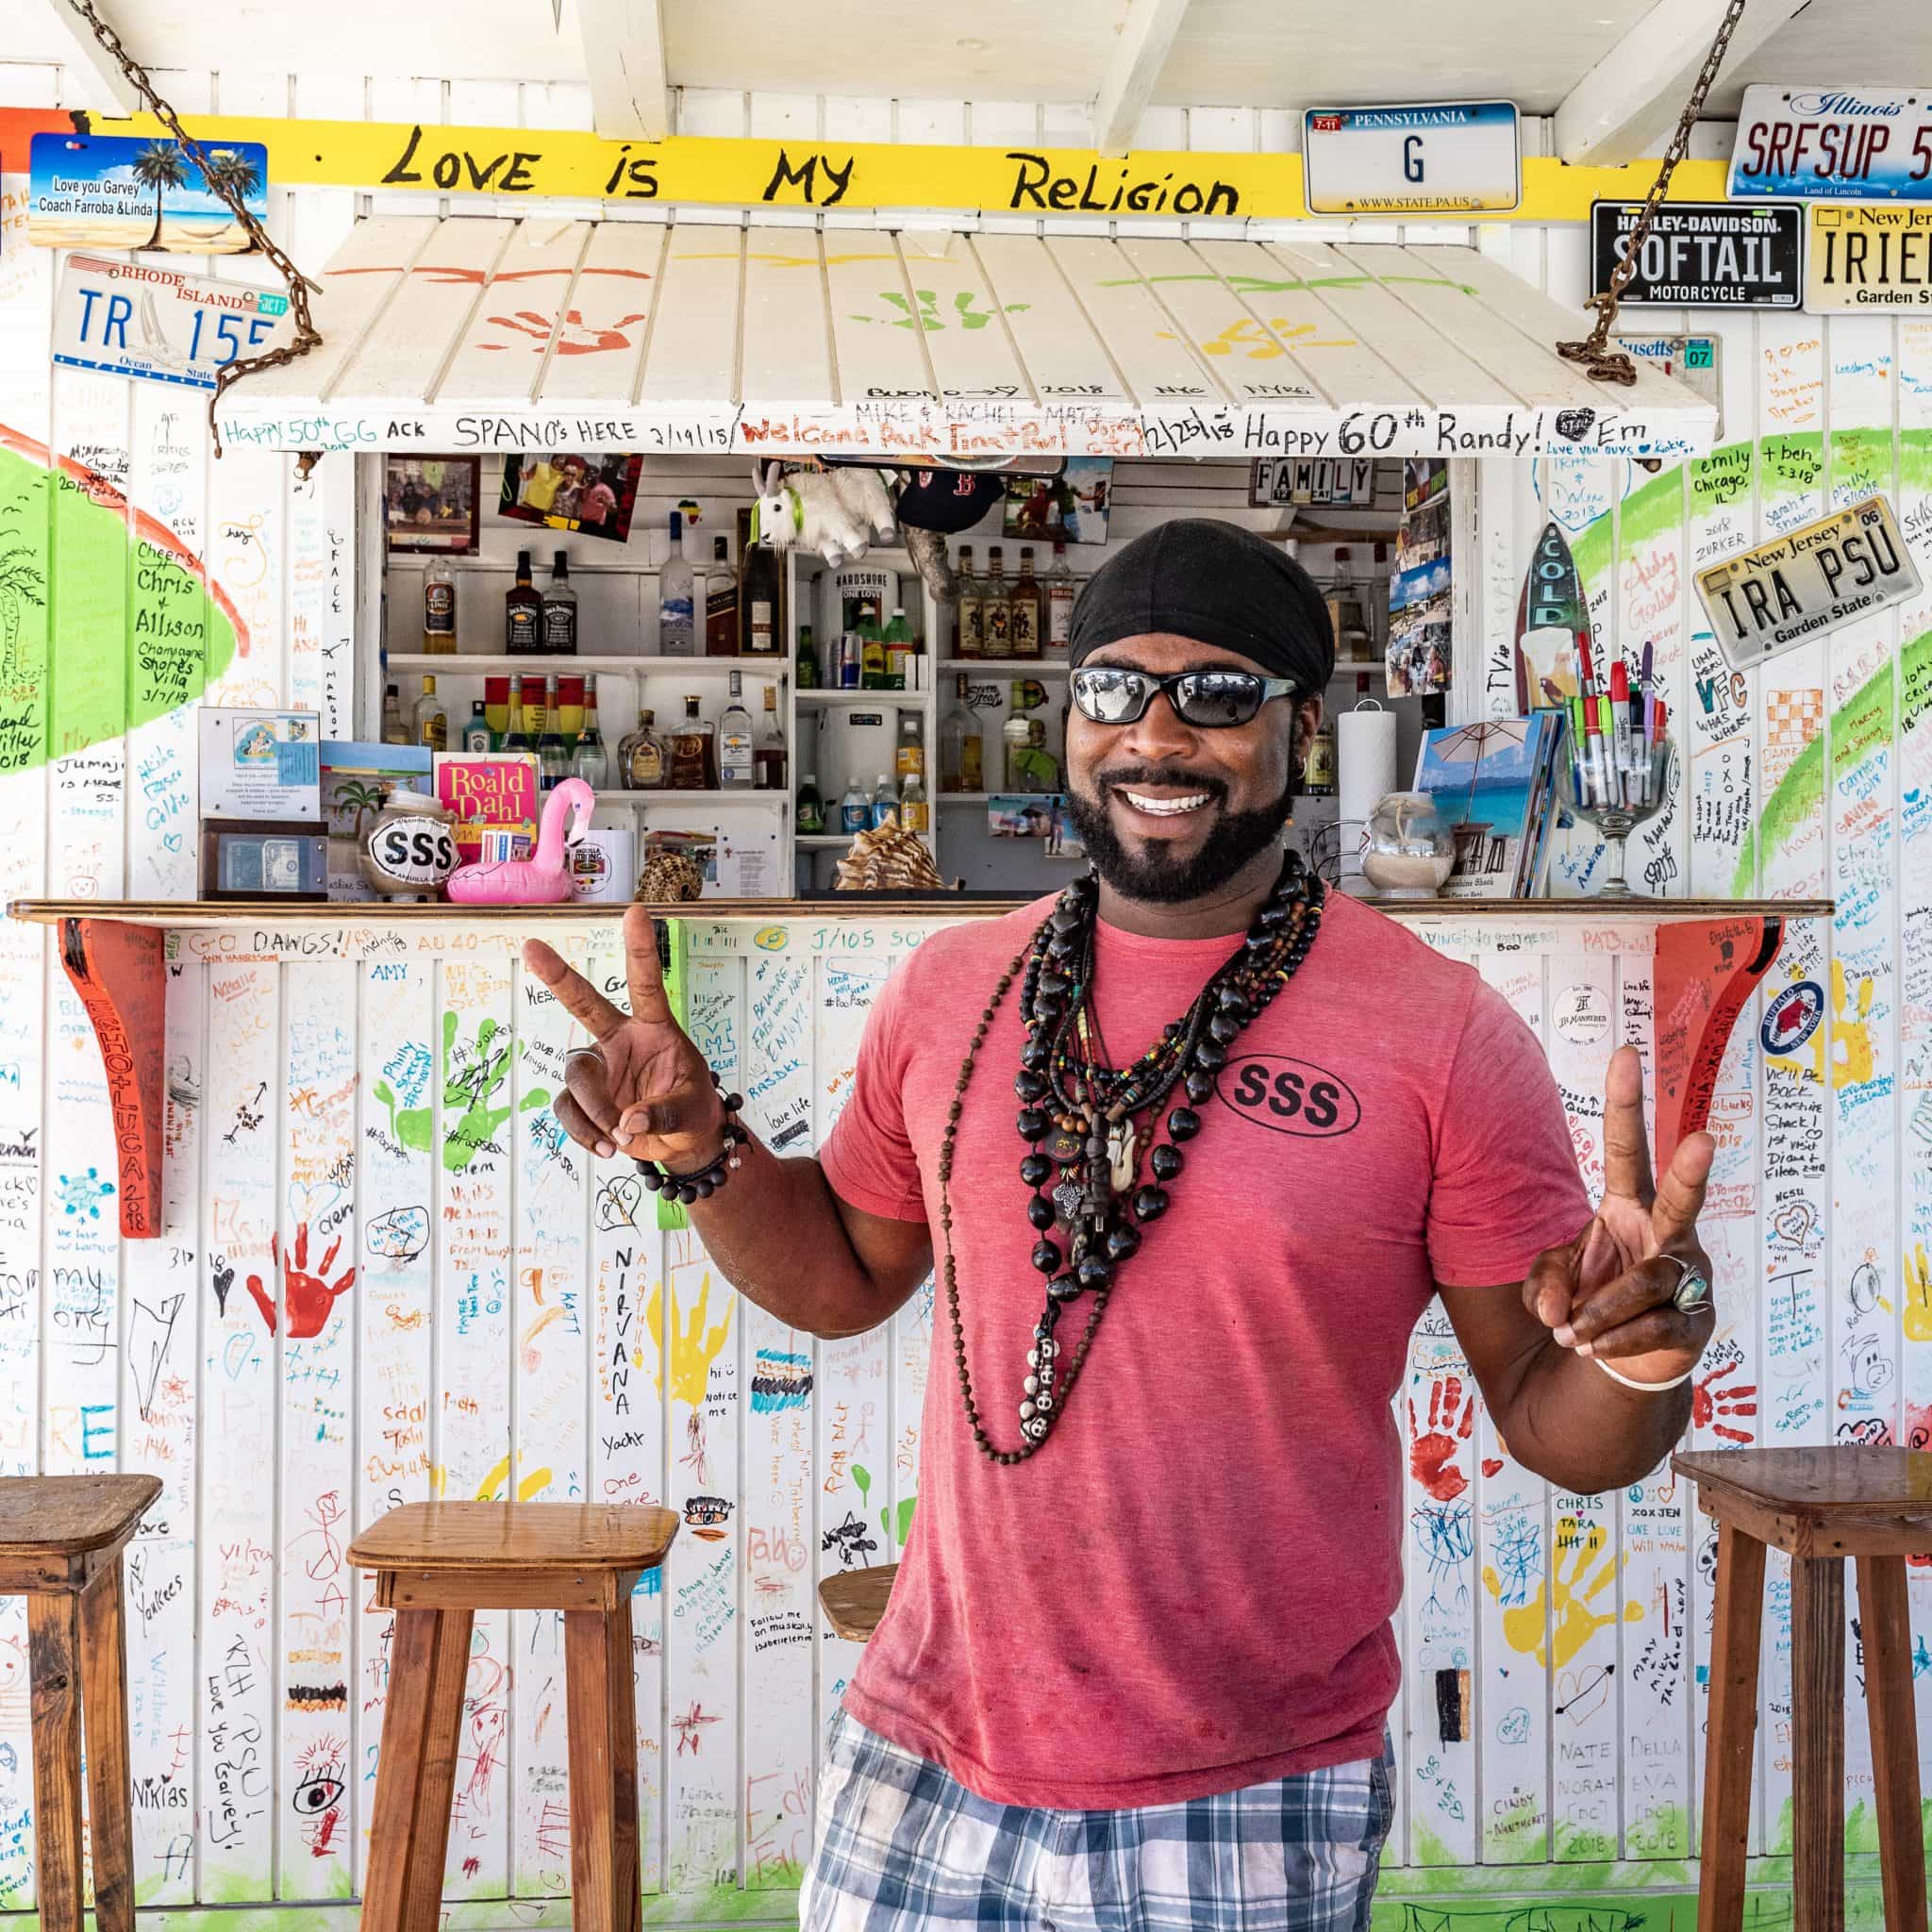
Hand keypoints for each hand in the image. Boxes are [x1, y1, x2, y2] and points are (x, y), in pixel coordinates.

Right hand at [522, 905, 725, 1171]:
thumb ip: (665, 1113)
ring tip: (623, 1134)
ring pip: (576, 1074)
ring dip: (596, 1109)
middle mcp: (620, 1040)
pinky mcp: (582, 1099)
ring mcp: (598, 1067)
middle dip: (557, 975)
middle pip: (583, 1004)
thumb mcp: (693, 1110)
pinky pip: (567, 1108)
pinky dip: (585, 1132)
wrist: (682, 1144)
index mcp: (654, 1029)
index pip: (646, 983)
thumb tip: (629, 1121)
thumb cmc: (693, 1111)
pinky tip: (607, 1146)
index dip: (640, 949)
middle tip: (531, 947)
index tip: (637, 912)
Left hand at [1524, 1044, 1714, 1386]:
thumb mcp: (1554, 1280)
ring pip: (1647, 1281)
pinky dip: (1615, 1339)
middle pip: (1680, 1198)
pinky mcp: (1697, 1320)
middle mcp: (1667, 1232)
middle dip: (1692, 1171)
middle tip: (1706, 1138)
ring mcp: (1688, 1275)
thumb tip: (1555, 1312)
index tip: (1625, 1053)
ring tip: (1569, 1333)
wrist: (1618, 1361)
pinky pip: (1656, 1325)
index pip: (1625, 1149)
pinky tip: (1592, 1349)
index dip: (1625, 1104)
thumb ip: (1543, 1282)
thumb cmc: (1592, 1298)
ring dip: (1599, 1310)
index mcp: (1628, 1206)